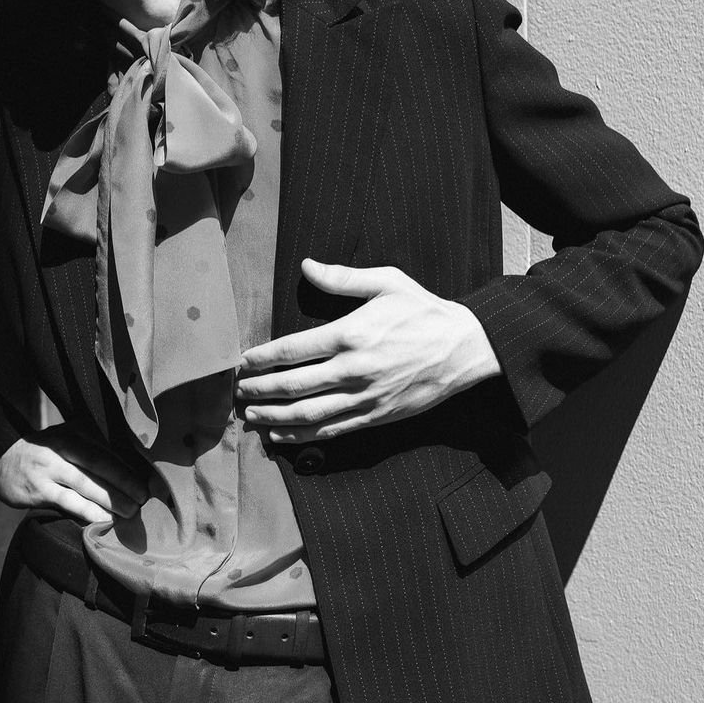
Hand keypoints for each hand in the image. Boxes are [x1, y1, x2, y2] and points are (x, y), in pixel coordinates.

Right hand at [0, 421, 149, 524]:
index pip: (106, 448)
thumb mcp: (64, 436)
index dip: (128, 464)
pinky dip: (88, 511)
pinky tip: (104, 519)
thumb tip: (129, 458)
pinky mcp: (39, 490)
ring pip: (86, 485)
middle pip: (99, 464)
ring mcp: (49, 469)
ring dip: (111, 499)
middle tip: (144, 496)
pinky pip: (68, 502)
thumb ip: (91, 443)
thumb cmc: (42, 451)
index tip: (148, 478)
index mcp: (72, 433)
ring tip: (131, 511)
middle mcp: (62, 448)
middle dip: (125, 482)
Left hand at [235, 260, 500, 440]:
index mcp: (351, 334)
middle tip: (238, 391)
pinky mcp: (375, 417)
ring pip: (308, 415)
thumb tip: (306, 265)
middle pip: (293, 386)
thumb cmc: (423, 311)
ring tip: (250, 415)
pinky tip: (280, 435)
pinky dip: (301, 437)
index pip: (293, 349)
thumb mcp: (387, 281)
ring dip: (274, 417)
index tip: (243, 361)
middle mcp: (354, 370)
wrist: (465, 349)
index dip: (263, 358)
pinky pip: (331, 431)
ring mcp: (364, 398)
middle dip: (260, 390)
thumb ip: (342, 277)